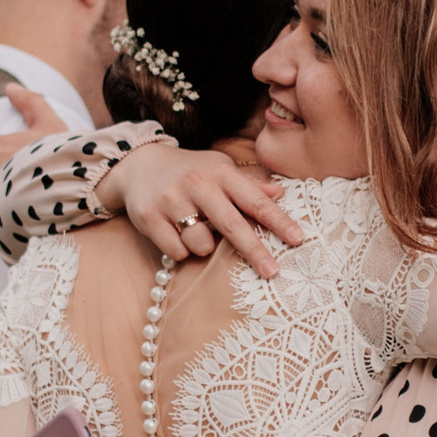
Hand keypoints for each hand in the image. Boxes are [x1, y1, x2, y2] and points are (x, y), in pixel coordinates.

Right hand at [108, 143, 301, 277]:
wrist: (139, 164)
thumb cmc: (189, 171)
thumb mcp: (219, 169)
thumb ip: (248, 185)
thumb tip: (279, 195)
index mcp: (220, 173)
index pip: (254, 201)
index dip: (278, 221)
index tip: (298, 238)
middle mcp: (197, 184)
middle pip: (231, 225)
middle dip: (254, 250)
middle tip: (272, 271)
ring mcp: (171, 200)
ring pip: (200, 243)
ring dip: (203, 245)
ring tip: (193, 228)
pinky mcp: (149, 216)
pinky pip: (176, 250)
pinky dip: (180, 249)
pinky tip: (174, 232)